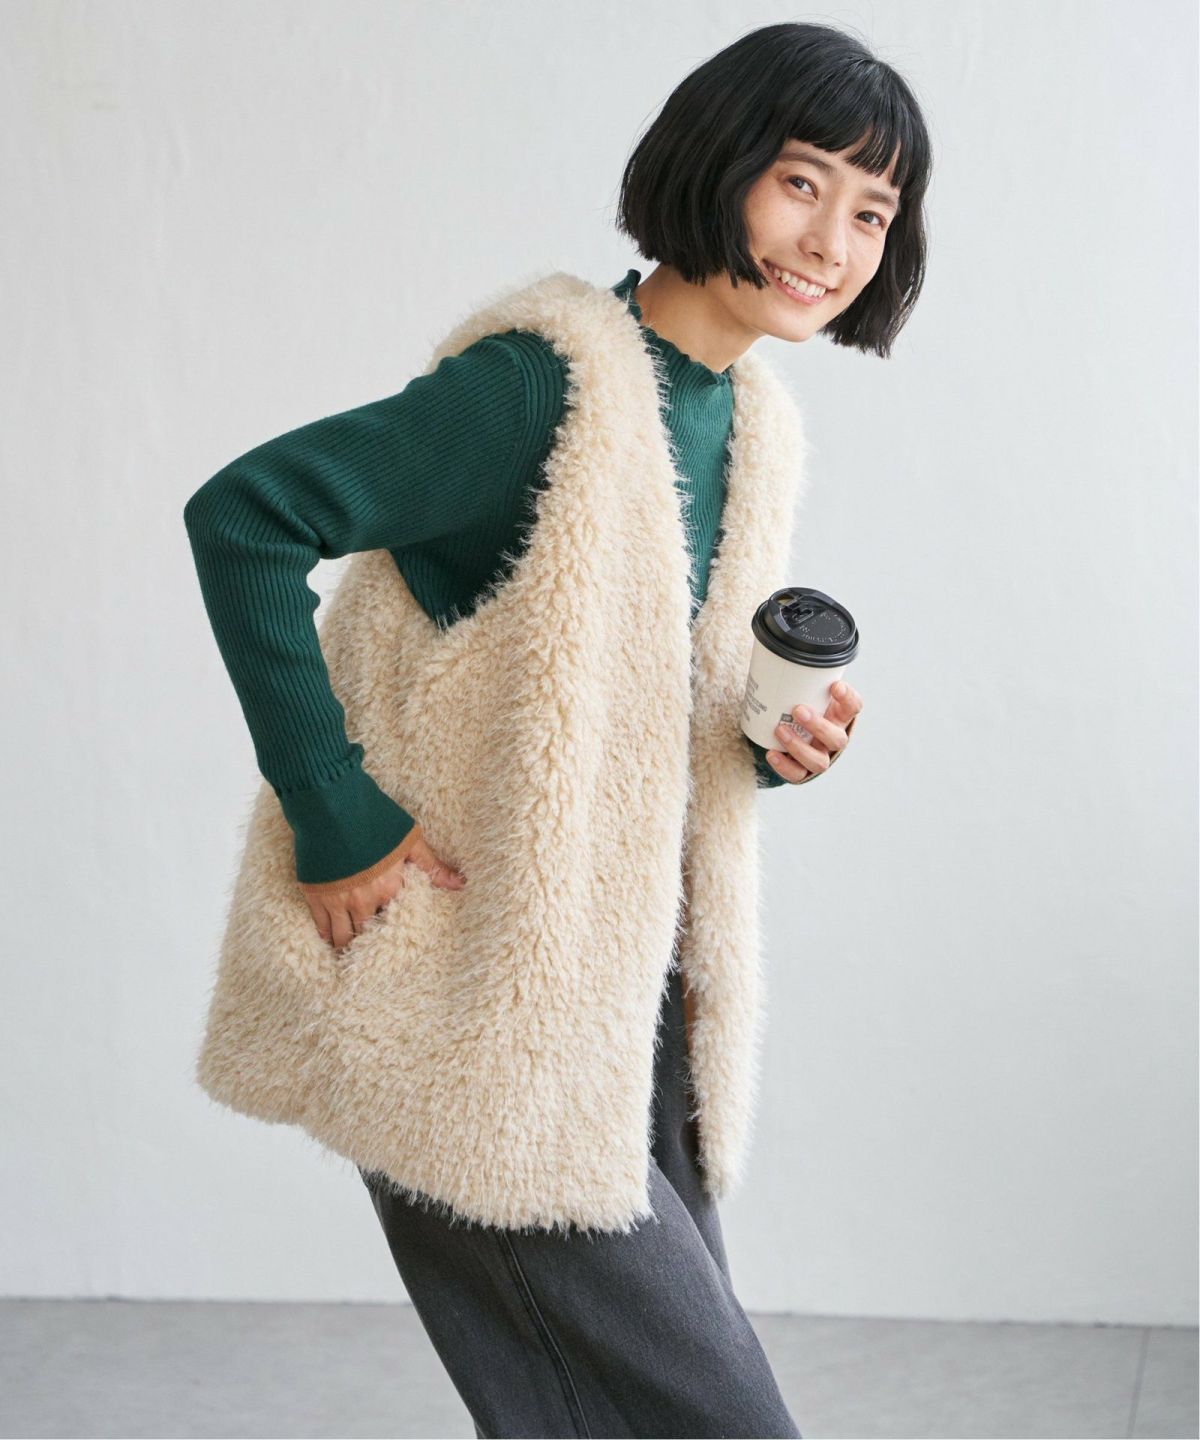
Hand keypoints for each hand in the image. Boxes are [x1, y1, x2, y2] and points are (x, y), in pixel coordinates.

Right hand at [298, 823, 465, 952]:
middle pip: (367, 932)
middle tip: (368, 957)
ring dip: (346, 946)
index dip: (394, 928)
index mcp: (390, 889)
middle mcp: (364, 900)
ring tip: (348, 957)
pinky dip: (326, 934)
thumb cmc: (374, 818)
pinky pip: (321, 924)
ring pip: (342, 935)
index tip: (396, 940)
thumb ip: (431, 867)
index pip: (396, 920)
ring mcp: (337, 900)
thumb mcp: (409, 840)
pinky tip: (328, 939)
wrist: (332, 807)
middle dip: (368, 943)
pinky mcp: (315, 895)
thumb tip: (460, 884)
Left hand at [766, 680, 861, 784]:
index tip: (836, 686)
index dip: (848, 698)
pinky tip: (771, 753)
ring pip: (818, 761)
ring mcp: (820, 757)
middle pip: (836, 738)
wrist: (791, 737)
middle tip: (798, 710)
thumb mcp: (807, 691)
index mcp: (839, 717)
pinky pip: (797, 775)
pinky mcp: (803, 773)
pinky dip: (784, 765)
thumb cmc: (801, 706)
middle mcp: (833, 738)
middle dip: (818, 725)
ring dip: (799, 746)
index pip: (853, 707)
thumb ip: (799, 675)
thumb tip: (773, 647)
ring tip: (780, 730)